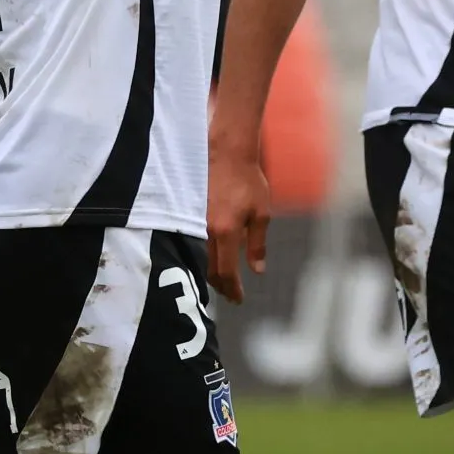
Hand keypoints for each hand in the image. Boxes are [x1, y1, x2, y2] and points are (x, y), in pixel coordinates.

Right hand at [206, 148, 271, 303]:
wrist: (226, 153)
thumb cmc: (248, 181)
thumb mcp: (261, 213)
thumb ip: (258, 244)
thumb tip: (257, 270)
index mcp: (226, 232)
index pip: (227, 271)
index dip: (233, 289)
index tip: (239, 299)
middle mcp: (208, 231)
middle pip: (210, 270)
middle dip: (221, 287)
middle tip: (231, 296)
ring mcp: (196, 223)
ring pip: (202, 258)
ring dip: (212, 274)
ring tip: (223, 282)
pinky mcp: (191, 215)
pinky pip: (197, 243)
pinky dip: (206, 257)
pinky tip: (213, 259)